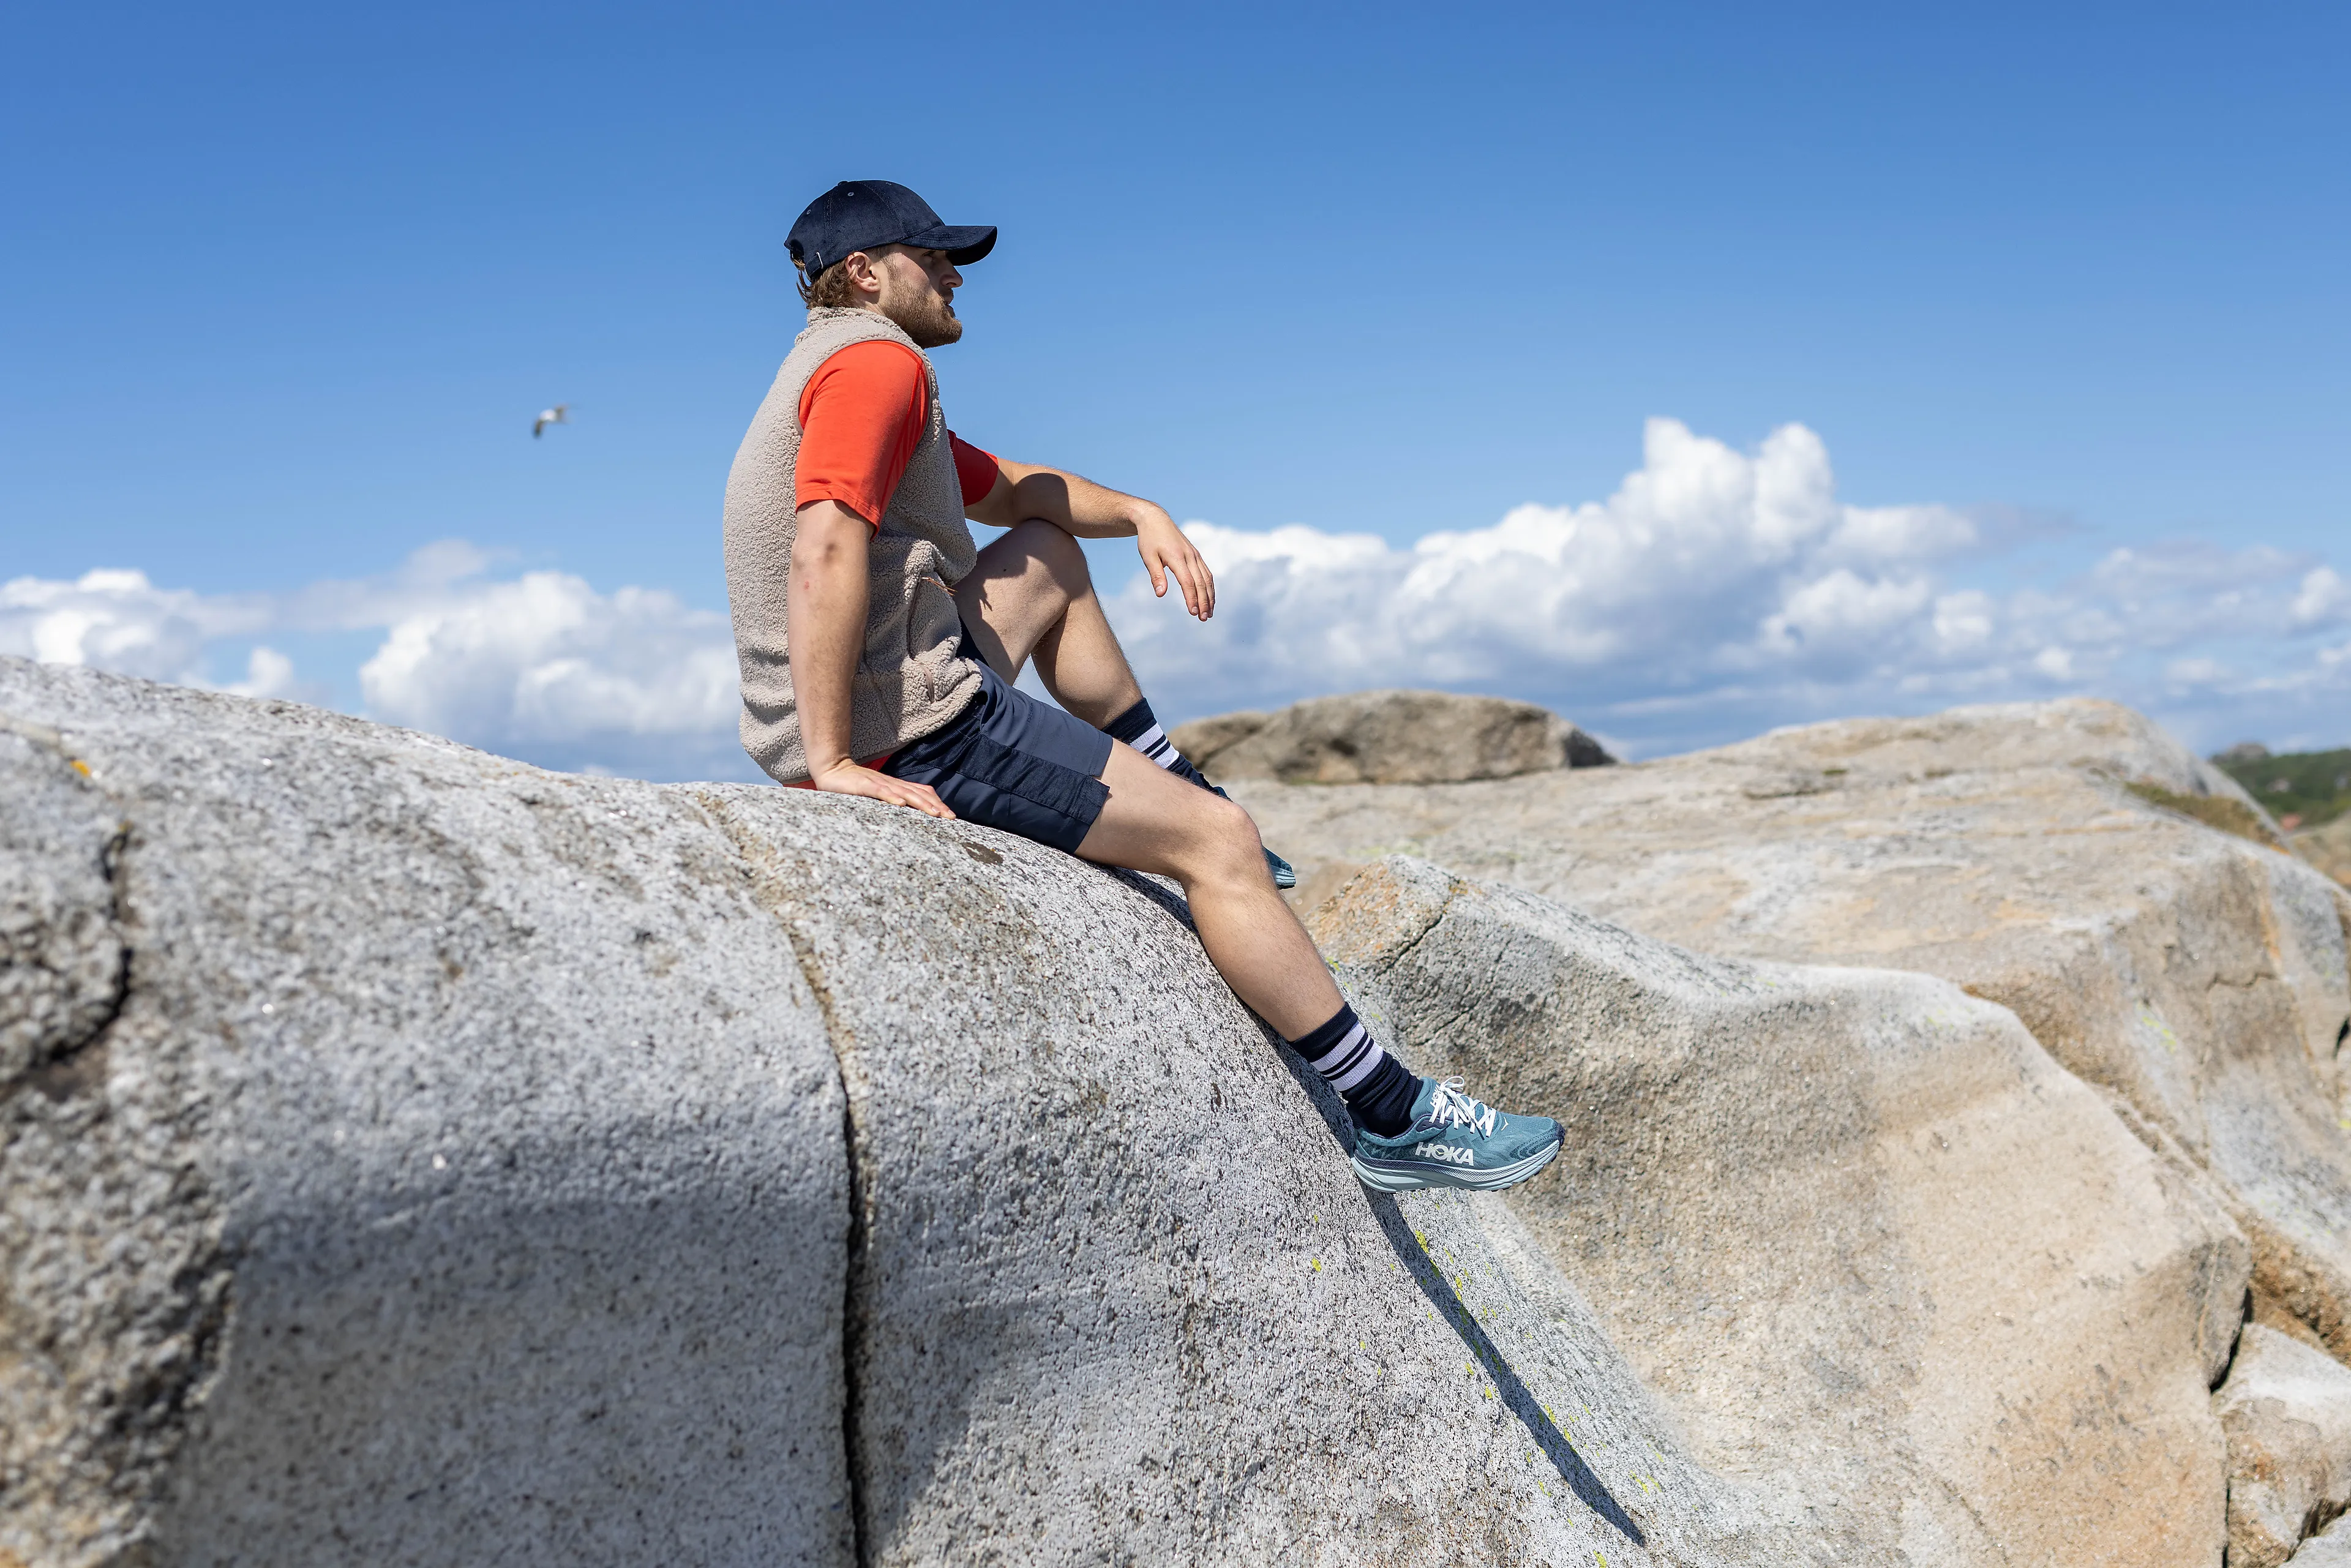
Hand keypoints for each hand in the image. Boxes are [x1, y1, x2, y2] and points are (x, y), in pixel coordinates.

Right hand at [808, 759, 956, 819]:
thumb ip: (891, 800)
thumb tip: (909, 811)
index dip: (937, 803)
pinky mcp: (864, 785)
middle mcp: (891, 783)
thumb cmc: (855, 786)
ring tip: (934, 814)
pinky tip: (901, 804)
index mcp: (896, 787)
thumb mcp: (878, 793)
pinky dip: (891, 797)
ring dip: (921, 803)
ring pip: (904, 793)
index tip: (950, 817)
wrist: (833, 769)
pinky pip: (880, 791)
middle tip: (950, 818)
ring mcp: (879, 783)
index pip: (922, 793)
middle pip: (919, 794)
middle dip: (936, 806)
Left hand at [1136, 508, 1214, 620]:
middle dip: (1204, 602)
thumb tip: (1161, 594)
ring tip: (1209, 613)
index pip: (1188, 582)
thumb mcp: (1147, 557)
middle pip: (1201, 582)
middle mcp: (1190, 556)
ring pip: (1207, 578)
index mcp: (1177, 557)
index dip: (1191, 598)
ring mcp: (1195, 555)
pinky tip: (1209, 598)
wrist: (1155, 520)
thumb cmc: (1149, 539)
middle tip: (1204, 618)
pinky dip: (1209, 587)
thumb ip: (1156, 575)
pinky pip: (1206, 573)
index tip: (1193, 613)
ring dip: (1210, 596)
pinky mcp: (1196, 555)